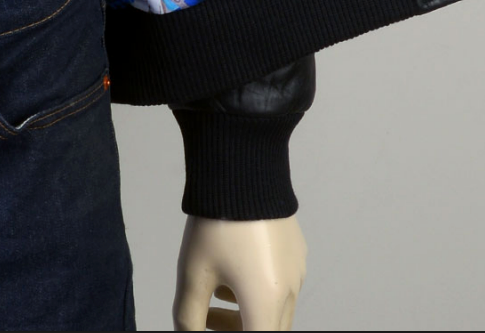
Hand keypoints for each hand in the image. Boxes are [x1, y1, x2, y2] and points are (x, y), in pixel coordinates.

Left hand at [172, 216, 305, 330]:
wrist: (243, 168)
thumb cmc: (218, 221)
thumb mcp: (193, 273)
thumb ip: (188, 315)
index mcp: (266, 303)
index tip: (213, 328)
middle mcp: (289, 291)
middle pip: (267, 329)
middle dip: (236, 330)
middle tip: (206, 317)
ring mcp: (296, 271)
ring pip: (274, 310)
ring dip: (246, 313)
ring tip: (215, 292)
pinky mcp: (296, 252)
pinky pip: (280, 285)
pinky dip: (258, 291)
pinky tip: (232, 270)